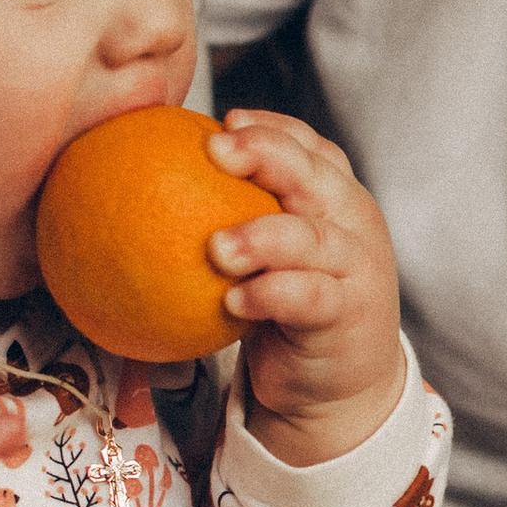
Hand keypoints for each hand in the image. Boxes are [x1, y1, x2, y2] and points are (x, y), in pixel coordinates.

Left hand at [207, 111, 404, 464]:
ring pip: (312, 238)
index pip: (309, 148)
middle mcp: (353, 223)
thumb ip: (236, 217)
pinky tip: (233, 301)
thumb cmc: (292, 309)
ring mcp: (357, 269)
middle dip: (266, 155)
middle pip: (314, 176)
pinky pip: (310, 298)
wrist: (340, 384)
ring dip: (261, 237)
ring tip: (216, 248)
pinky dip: (271, 294)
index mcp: (335, 198)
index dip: (270, 129)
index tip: (223, 122)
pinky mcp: (350, 314)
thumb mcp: (273, 254)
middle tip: (215, 152)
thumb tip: (148, 186)